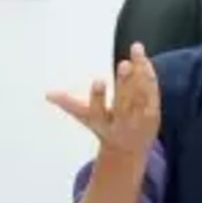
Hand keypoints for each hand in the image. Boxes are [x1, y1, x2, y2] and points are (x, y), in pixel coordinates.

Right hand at [46, 42, 160, 157]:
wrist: (129, 151)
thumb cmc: (105, 127)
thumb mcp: (87, 118)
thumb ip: (69, 104)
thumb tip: (48, 94)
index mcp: (102, 123)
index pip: (98, 111)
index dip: (98, 97)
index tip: (98, 81)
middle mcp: (121, 122)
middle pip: (124, 103)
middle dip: (124, 84)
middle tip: (124, 65)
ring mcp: (139, 120)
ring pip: (141, 95)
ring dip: (140, 73)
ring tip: (136, 51)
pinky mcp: (153, 114)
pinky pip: (152, 93)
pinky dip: (149, 76)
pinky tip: (144, 60)